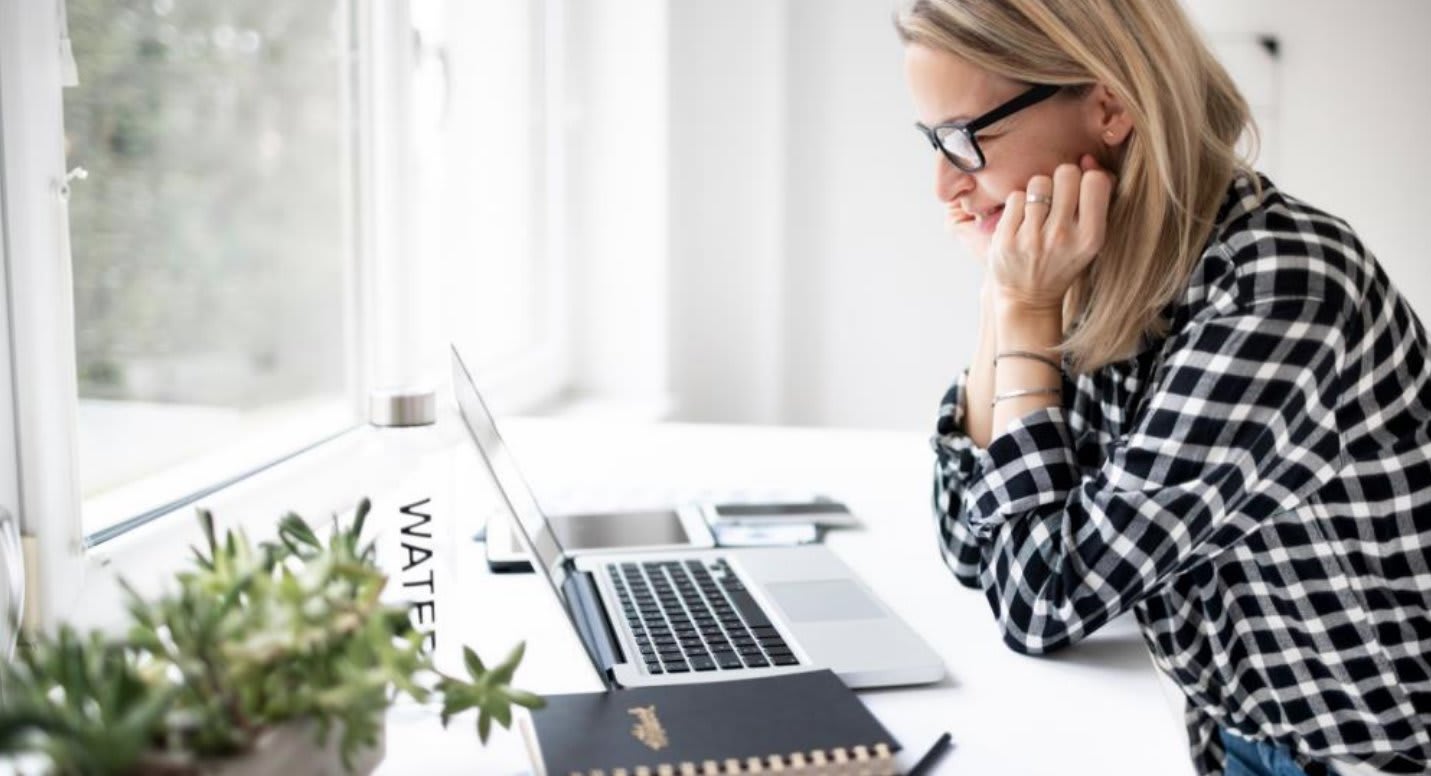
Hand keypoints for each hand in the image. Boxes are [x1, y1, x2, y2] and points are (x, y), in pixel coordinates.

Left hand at [988, 155, 1112, 314]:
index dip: (1087, 178)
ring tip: (1038, 212)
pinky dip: (1019, 204)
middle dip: (1061, 181)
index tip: (1080, 192)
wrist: (1027, 298)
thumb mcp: (1089, 237)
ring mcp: (1032, 238)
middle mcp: (1062, 237)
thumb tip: (1087, 158)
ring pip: (1038, 182)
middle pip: (1066, 173)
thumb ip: (1095, 198)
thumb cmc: (1062, 261)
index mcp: (1090, 237)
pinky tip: (1022, 222)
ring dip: (1038, 192)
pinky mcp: (1006, 239)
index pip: (1095, 180)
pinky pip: (1016, 196)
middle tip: (1056, 200)